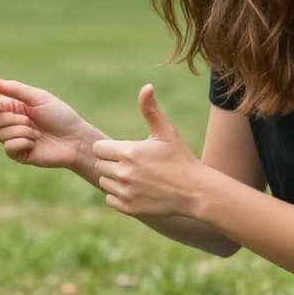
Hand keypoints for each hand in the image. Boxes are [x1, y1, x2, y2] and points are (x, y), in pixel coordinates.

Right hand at [0, 76, 87, 170]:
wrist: (74, 139)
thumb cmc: (59, 115)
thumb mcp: (37, 97)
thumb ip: (14, 89)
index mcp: (13, 106)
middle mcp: (10, 122)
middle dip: (10, 119)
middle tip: (29, 119)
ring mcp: (13, 138)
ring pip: (0, 133)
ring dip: (21, 131)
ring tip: (37, 132)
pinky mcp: (17, 153)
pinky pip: (8, 147)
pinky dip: (23, 142)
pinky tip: (35, 143)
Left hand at [91, 84, 202, 217]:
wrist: (195, 192)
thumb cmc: (180, 158)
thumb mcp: (166, 132)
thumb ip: (150, 110)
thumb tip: (146, 86)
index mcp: (129, 152)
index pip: (98, 148)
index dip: (109, 148)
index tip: (123, 150)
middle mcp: (124, 173)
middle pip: (100, 164)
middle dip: (111, 162)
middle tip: (132, 164)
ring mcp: (125, 192)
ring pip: (104, 182)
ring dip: (114, 179)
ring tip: (135, 177)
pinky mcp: (128, 208)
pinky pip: (110, 199)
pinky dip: (118, 195)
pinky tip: (136, 190)